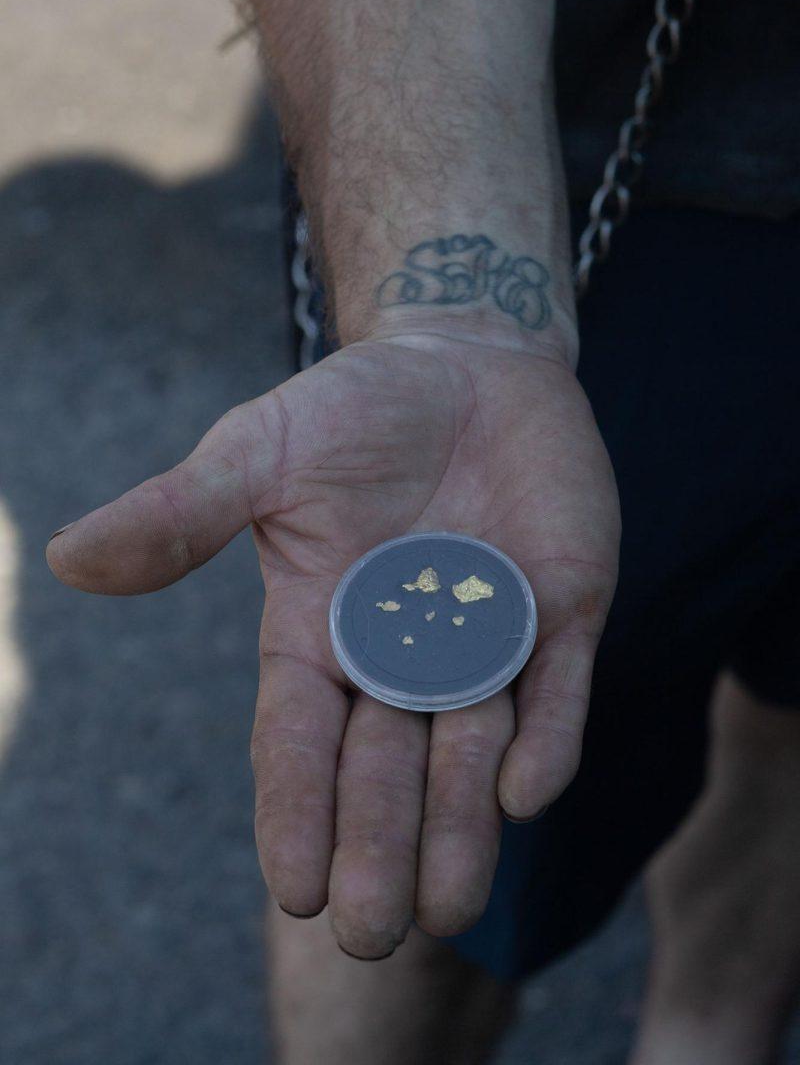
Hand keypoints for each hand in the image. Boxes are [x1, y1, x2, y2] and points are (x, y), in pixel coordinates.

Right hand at [46, 330, 619, 958]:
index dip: (295, 808)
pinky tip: (524, 794)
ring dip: (461, 826)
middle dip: (378, 845)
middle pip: (386, 768)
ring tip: (448, 905)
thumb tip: (66, 558)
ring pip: (471, 751)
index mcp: (321, 631)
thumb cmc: (355, 408)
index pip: (300, 738)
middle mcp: (402, 654)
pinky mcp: (562, 612)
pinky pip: (555, 689)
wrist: (467, 362)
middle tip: (373, 930)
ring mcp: (486, 637)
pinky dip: (544, 739)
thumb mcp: (260, 453)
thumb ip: (181, 513)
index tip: (293, 886)